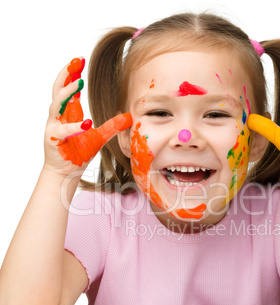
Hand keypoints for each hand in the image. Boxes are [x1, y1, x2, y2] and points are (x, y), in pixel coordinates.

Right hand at [44, 57, 131, 174]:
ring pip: (55, 105)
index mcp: (69, 113)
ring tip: (79, 84)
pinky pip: (63, 131)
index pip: (69, 89)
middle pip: (58, 90)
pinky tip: (87, 123)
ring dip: (67, 94)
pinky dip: (74, 127)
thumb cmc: (79, 153)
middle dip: (66, 74)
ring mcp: (54, 126)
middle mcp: (59, 116)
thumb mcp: (100, 137)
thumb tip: (129, 117)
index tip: (80, 60)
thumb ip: (112, 126)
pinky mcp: (53, 140)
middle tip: (76, 61)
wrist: (67, 172)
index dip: (73, 74)